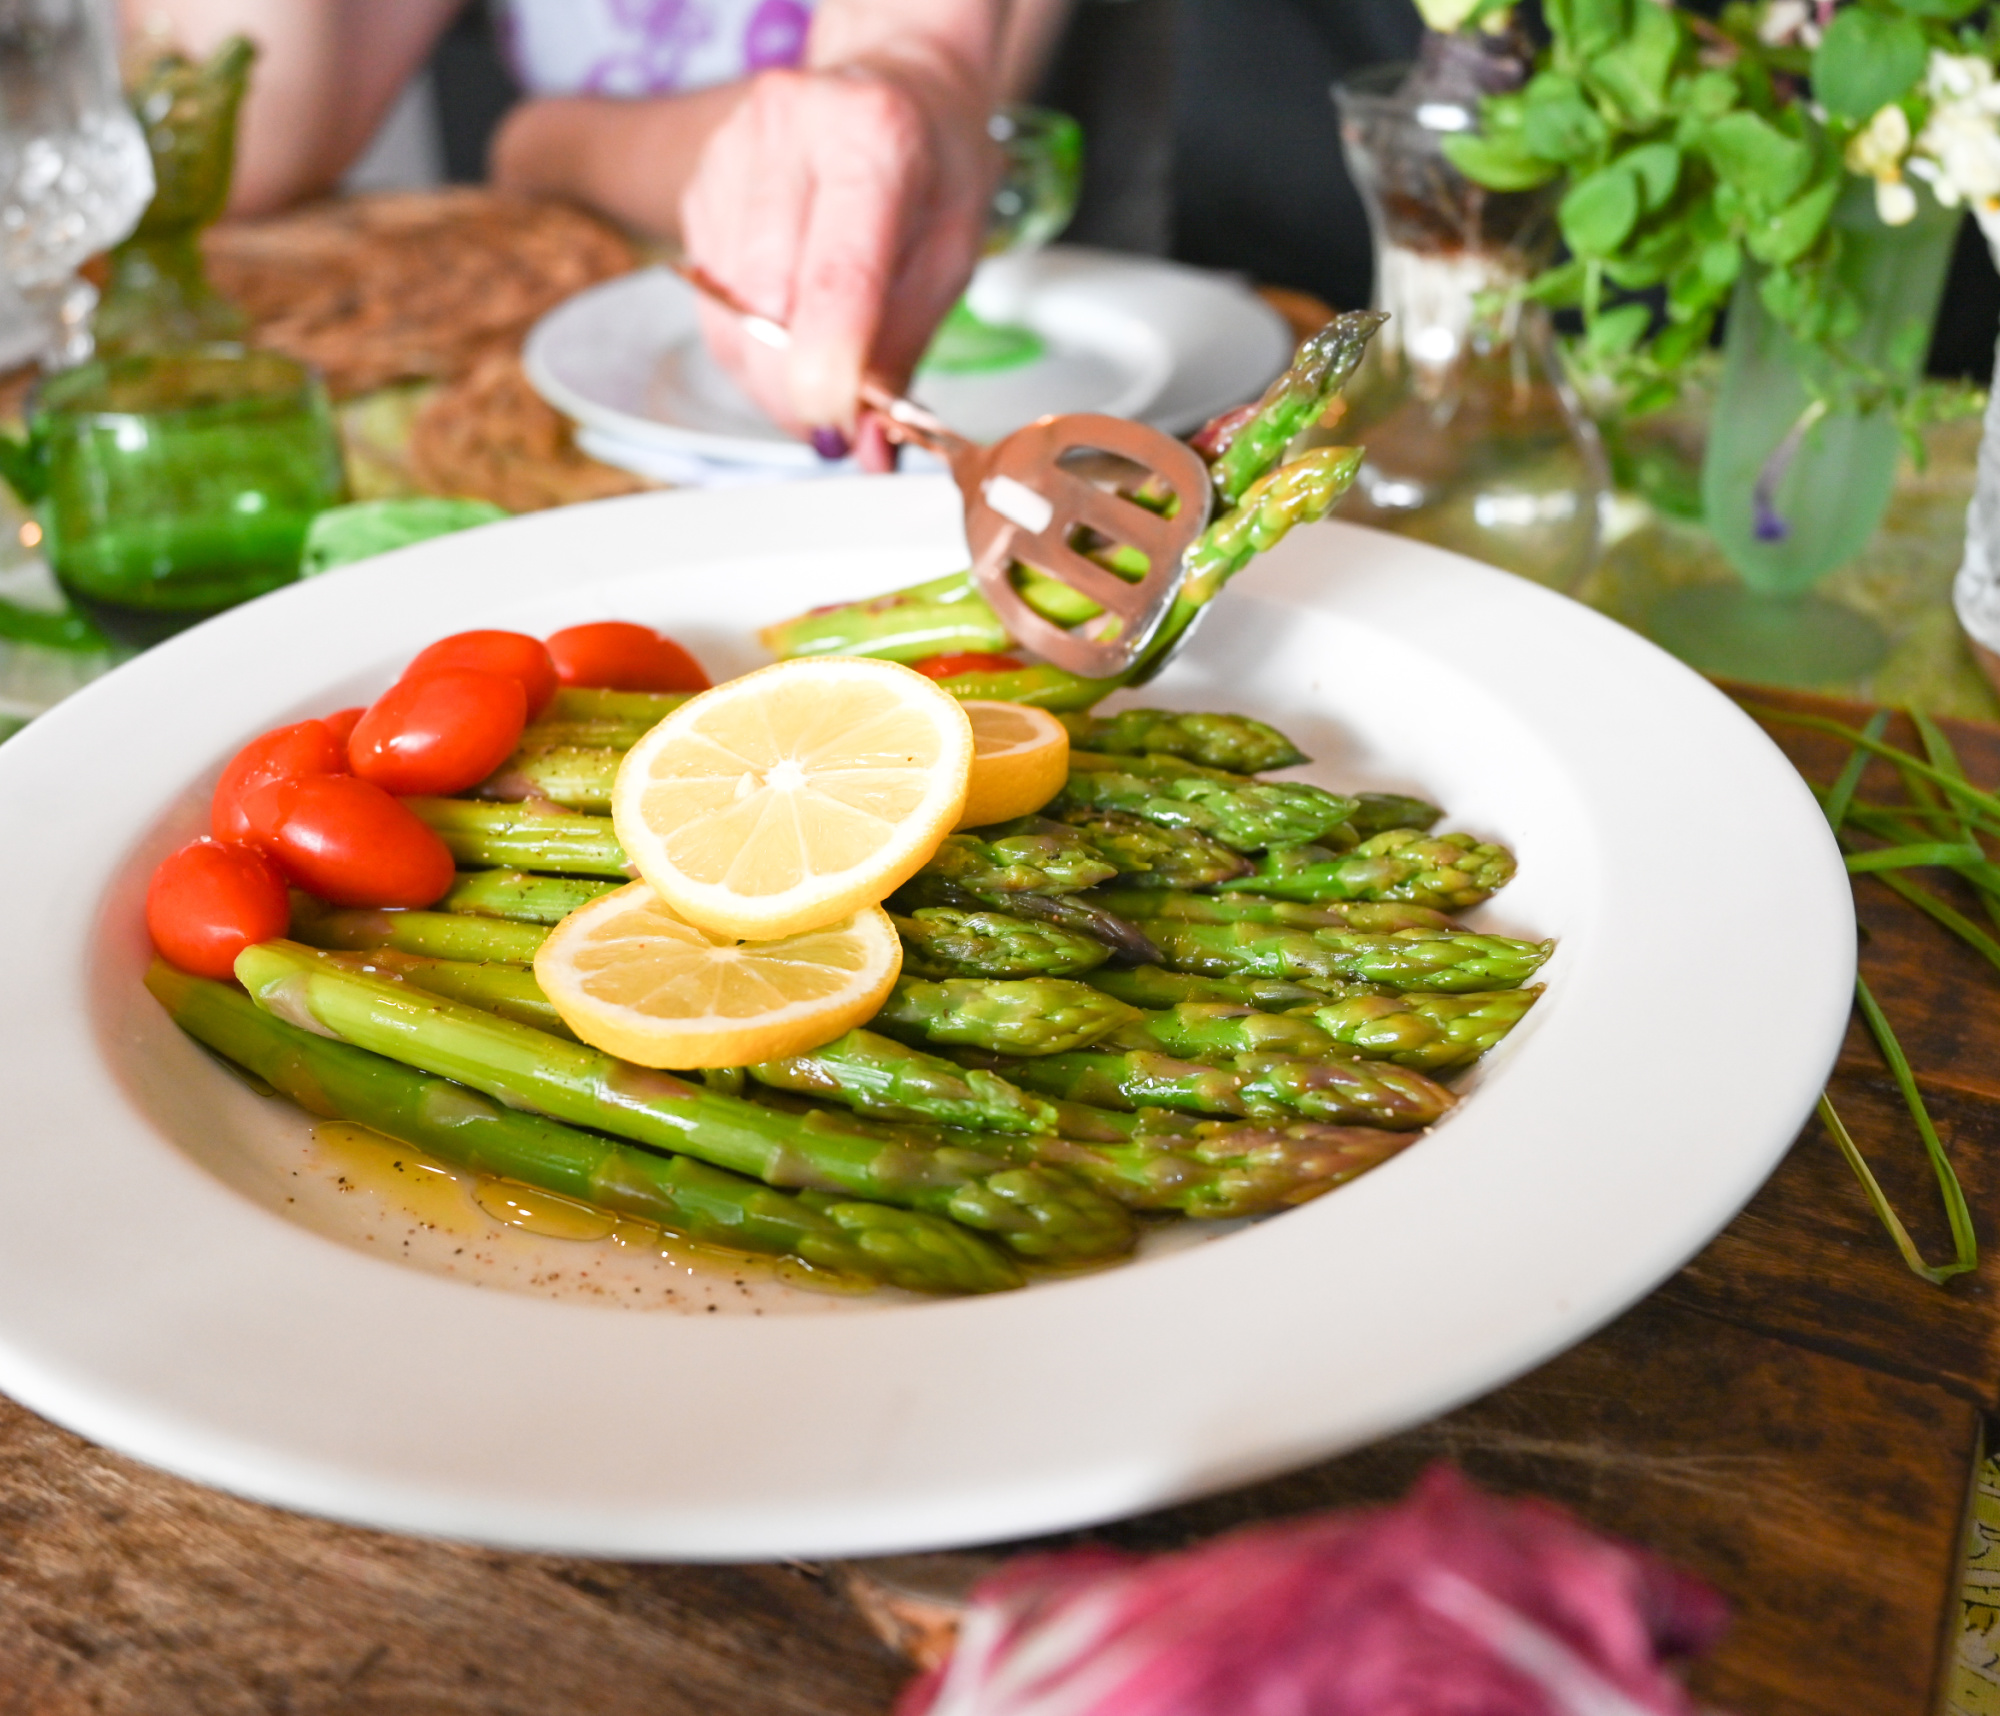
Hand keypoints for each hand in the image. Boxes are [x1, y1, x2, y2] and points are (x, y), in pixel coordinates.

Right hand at [680, 61, 997, 468]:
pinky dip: (747, 343)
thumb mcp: (952, 253)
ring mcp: (728, 155)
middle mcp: (787, 132)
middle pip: (763, 305)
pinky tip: (788, 330)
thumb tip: (864, 444)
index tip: (837, 423)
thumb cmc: (933, 159)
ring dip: (769, 377)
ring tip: (820, 376)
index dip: (828, 367)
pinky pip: (709, 303)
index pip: (834, 276)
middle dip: (796, 391)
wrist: (895, 80)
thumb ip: (903, 351)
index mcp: (870, 136)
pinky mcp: (697, 187)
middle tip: (836, 423)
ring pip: (726, 316)